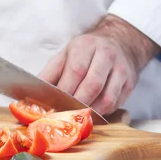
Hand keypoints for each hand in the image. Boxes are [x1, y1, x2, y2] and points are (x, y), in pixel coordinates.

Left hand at [39, 15, 159, 114]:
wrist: (121, 42)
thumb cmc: (86, 53)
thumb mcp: (64, 56)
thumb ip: (49, 74)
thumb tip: (30, 95)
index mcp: (85, 46)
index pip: (75, 71)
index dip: (65, 92)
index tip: (55, 107)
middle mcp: (106, 55)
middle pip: (92, 86)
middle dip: (77, 105)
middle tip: (66, 116)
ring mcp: (121, 69)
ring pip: (107, 99)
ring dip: (91, 112)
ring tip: (79, 117)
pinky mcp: (130, 83)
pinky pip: (116, 104)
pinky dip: (102, 112)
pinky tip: (93, 111)